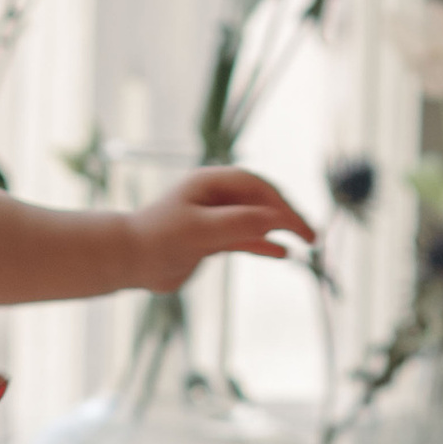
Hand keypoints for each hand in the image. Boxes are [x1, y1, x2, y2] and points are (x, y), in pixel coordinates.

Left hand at [129, 165, 314, 292]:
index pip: (256, 186)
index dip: (281, 202)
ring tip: (308, 242)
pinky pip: (245, 239)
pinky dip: (264, 245)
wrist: (129, 260)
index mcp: (211, 183)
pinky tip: (283, 254)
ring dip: (281, 230)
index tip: (297, 224)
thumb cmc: (157, 238)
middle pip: (262, 201)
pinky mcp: (211, 240)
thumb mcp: (198, 231)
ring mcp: (215, 218)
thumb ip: (235, 224)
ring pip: (257, 220)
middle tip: (313, 236)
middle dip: (288, 215)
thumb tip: (272, 219)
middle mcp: (216, 197)